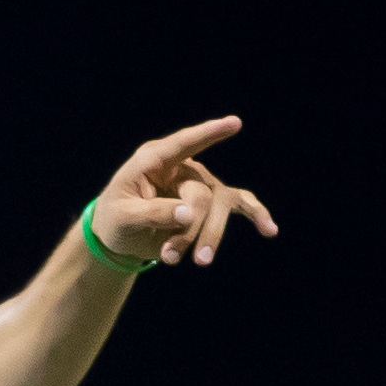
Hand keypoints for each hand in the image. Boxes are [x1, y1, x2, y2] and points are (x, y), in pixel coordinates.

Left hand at [93, 113, 281, 270]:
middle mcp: (181, 168)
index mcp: (154, 161)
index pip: (184, 144)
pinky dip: (256, 215)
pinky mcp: (211, 203)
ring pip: (219, 206)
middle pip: (201, 195)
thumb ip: (152, 213)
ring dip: (210, 236)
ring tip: (199, 262)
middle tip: (169, 258)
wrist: (119, 236)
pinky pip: (239, 205)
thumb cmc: (116, 219)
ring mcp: (199, 184)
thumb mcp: (124, 218)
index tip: (235, 123)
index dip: (209, 134)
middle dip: (189, 230)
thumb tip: (188, 214)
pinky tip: (269, 230)